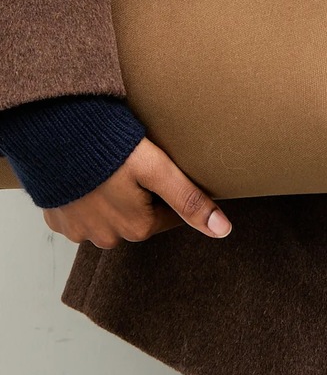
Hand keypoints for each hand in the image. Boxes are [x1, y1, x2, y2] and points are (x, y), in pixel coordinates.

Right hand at [42, 136, 232, 247]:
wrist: (54, 136)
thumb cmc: (109, 148)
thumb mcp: (157, 169)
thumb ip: (189, 199)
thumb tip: (223, 230)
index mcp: (137, 228)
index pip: (168, 215)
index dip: (169, 189)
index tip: (163, 168)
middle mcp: (107, 238)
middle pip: (138, 218)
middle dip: (141, 196)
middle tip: (134, 164)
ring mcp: (79, 232)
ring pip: (109, 218)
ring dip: (113, 198)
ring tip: (111, 167)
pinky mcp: (57, 220)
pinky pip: (80, 214)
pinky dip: (86, 198)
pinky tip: (87, 175)